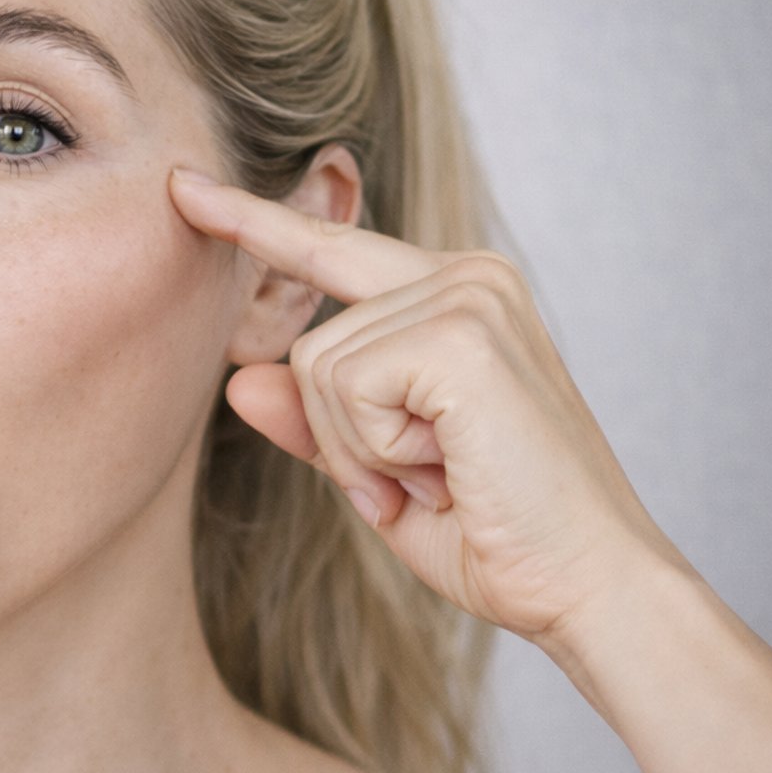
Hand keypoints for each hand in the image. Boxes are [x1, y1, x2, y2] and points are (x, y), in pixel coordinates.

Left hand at [168, 165, 683, 644]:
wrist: (589, 587)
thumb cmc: (498, 533)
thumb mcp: (380, 473)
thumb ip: (314, 420)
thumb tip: (237, 379)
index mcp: (456, 294)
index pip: (329, 248)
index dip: (250, 221)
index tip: (182, 185)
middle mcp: (467, 276)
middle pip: (310, 343)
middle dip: (343, 439)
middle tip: (425, 483)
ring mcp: (468, 296)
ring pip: (317, 369)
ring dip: (362, 452)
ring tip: (445, 477)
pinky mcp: (460, 334)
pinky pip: (344, 388)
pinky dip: (376, 453)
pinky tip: (446, 469)